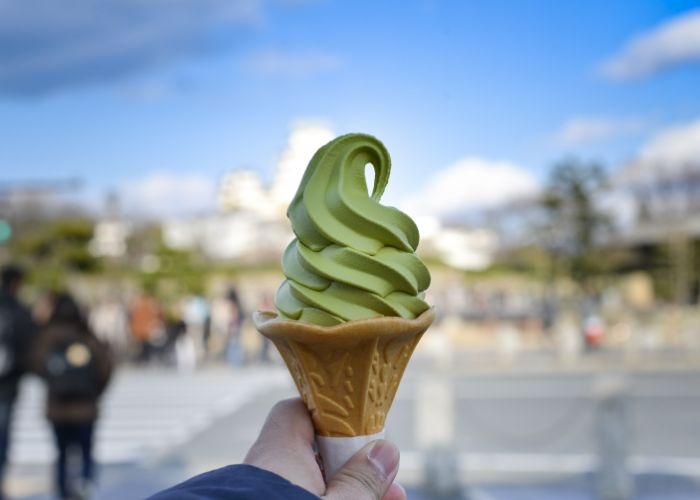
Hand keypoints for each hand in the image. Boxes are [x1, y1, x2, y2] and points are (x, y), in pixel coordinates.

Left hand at [244, 398, 406, 499]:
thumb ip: (361, 482)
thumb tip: (385, 450)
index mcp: (279, 456)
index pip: (298, 413)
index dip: (331, 416)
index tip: (363, 431)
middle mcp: (267, 474)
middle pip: (316, 459)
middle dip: (356, 472)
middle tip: (391, 489)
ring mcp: (264, 498)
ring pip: (312, 490)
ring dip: (349, 495)